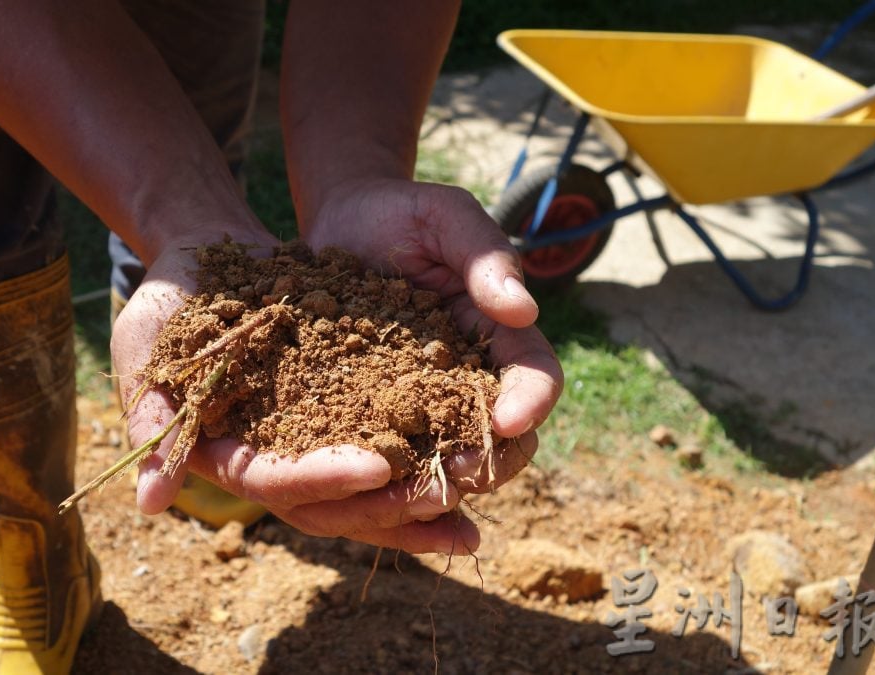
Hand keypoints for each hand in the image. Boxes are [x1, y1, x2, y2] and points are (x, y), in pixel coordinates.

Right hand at [112, 227, 476, 553]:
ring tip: (473, 516)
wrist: (202, 259)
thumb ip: (148, 411)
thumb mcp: (144, 339)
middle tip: (449, 499)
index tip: (377, 467)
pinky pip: (388, 452)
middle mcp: (272, 460)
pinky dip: (423, 465)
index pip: (274, 482)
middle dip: (389, 508)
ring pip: (366, 494)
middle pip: (331, 505)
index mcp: (223, 453)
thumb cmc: (166, 295)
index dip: (323, 478)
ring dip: (418, 507)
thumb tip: (147, 504)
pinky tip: (472, 472)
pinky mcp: (341, 415)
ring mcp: (310, 441)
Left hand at [303, 177, 564, 493]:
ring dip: (439, 482)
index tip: (508, 420)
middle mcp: (470, 374)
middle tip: (457, 473)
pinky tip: (365, 490)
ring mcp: (423, 398)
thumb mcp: (444, 216)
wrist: (337, 221)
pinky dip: (388, 478)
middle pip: (505, 437)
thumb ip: (484, 254)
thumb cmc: (398, 213)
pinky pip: (391, 454)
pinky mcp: (375, 411)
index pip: (536, 377)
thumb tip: (523, 307)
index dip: (531, 403)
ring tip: (410, 492)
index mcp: (500, 331)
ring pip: (450, 458)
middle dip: (491, 460)